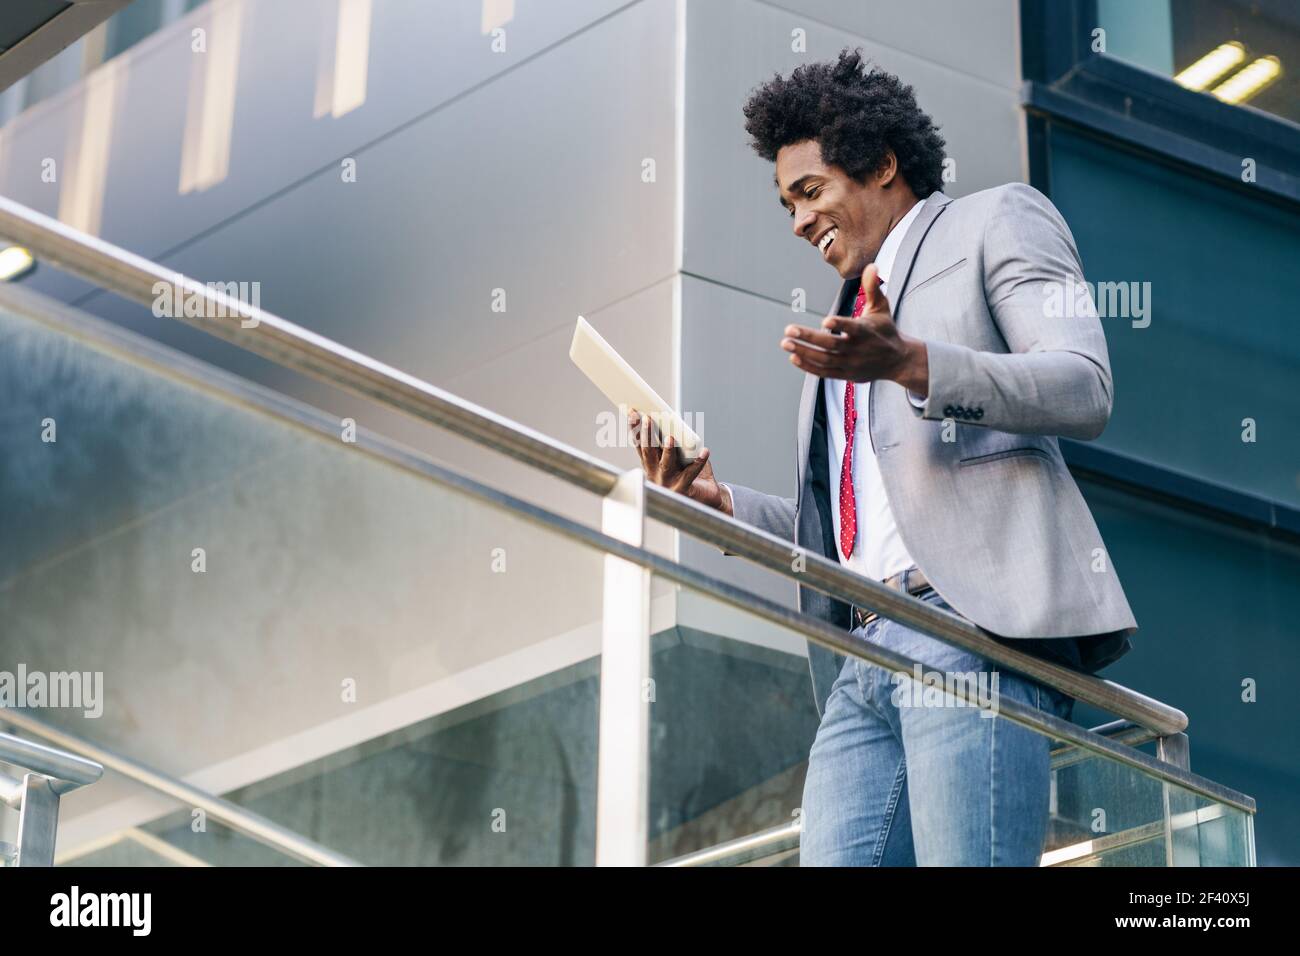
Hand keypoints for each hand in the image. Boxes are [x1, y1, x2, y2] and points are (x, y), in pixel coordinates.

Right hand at [626, 409, 731, 514]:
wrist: (705, 497)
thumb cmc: (689, 472)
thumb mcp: (678, 455)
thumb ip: (672, 441)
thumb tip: (672, 419)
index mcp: (651, 465)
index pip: (640, 445)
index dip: (635, 429)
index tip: (633, 413)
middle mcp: (656, 475)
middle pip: (648, 453)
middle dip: (647, 435)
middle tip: (648, 419)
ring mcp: (668, 483)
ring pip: (665, 464)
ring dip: (668, 450)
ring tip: (671, 438)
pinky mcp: (683, 489)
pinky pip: (692, 473)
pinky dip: (699, 461)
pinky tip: (705, 451)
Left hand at [780, 262, 928, 394]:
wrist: (898, 361)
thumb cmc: (886, 330)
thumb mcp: (881, 308)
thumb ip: (872, 288)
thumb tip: (871, 266)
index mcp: (866, 331)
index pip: (852, 328)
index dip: (840, 325)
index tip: (825, 321)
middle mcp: (858, 349)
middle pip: (831, 345)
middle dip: (809, 338)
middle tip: (788, 330)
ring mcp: (851, 364)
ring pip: (824, 360)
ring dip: (804, 352)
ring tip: (785, 343)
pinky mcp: (846, 375)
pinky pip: (824, 372)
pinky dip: (808, 366)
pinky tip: (794, 356)